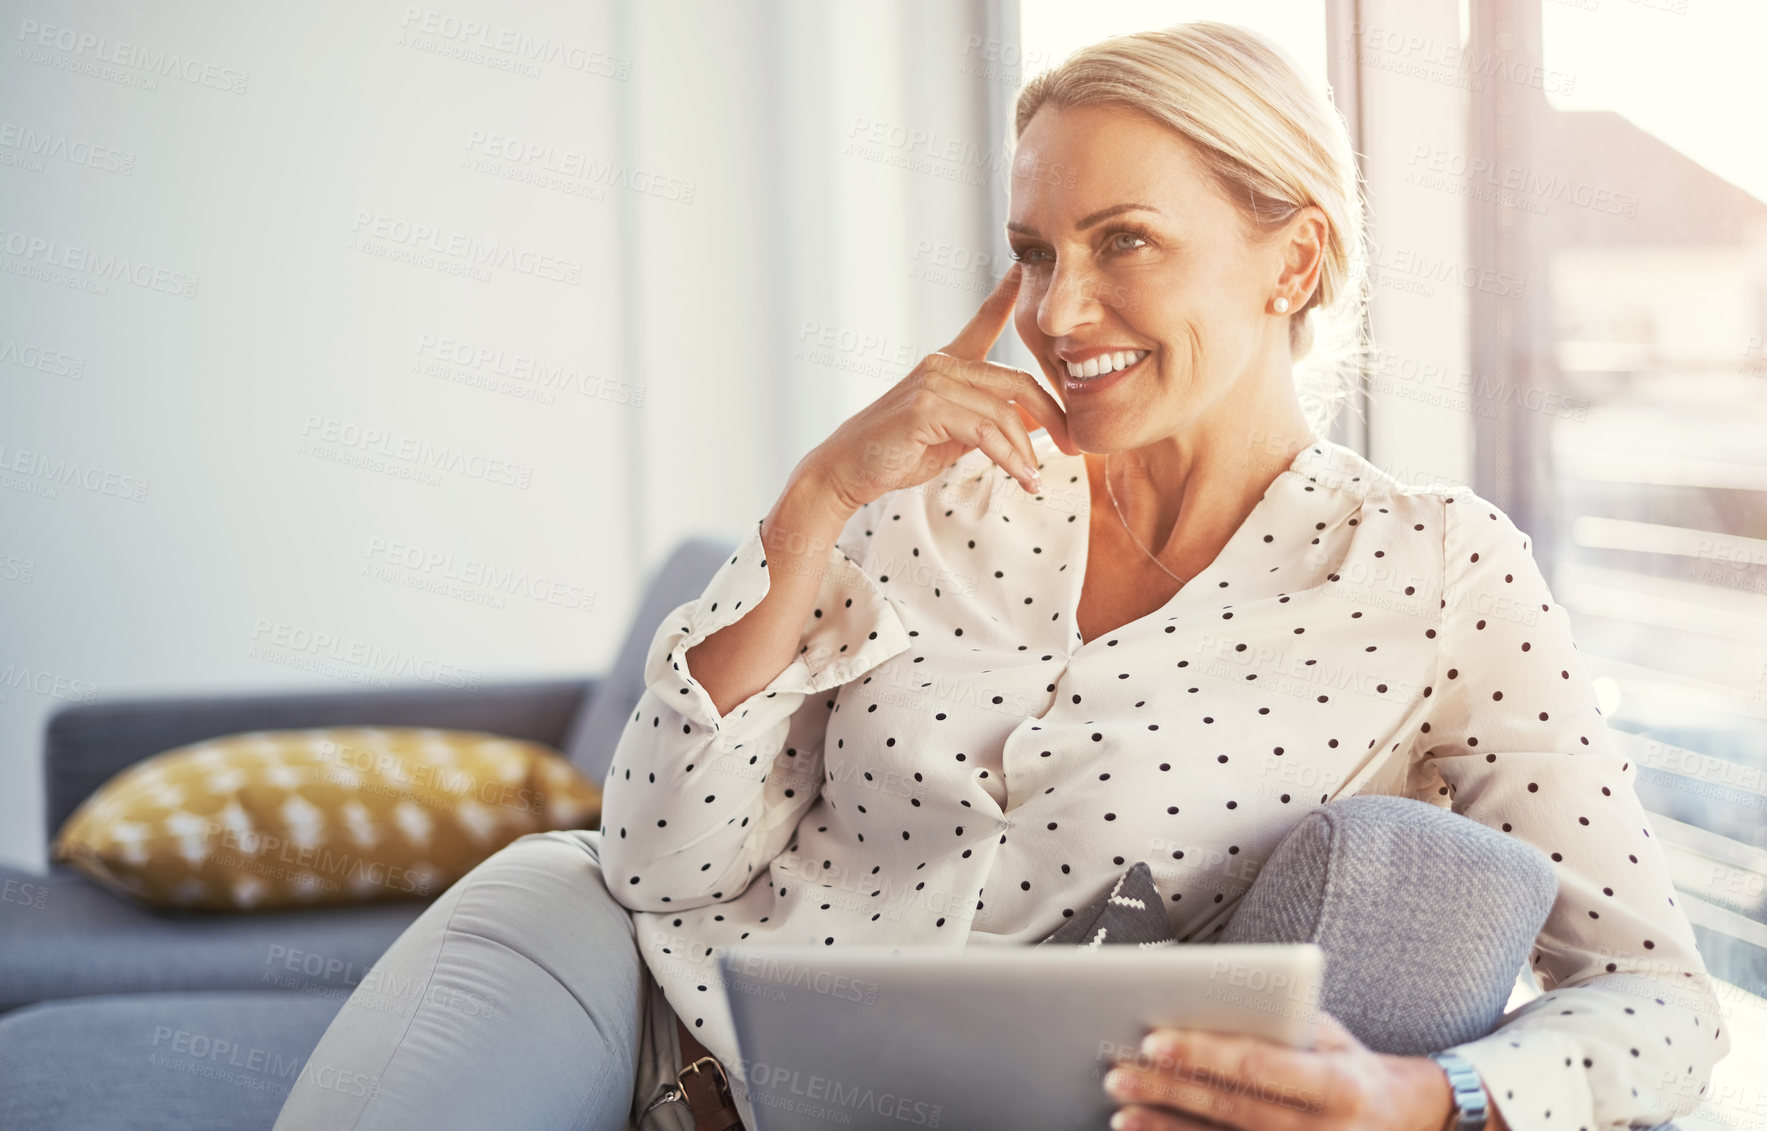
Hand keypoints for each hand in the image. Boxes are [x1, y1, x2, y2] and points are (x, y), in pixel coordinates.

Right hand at [803, 262, 1077, 515]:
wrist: (849, 469)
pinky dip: (1010, 458)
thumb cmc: (898, 451)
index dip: (1006, 295)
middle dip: (1052, 415)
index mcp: (948, 364)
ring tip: (1036, 478)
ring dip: (1027, 450)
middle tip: (1074, 444)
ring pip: (1004, 412)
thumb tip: (1029, 423)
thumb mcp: (953, 434)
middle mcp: (942, 365)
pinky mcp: (927, 408)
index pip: (983, 322)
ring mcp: (934, 383)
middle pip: (1016, 381)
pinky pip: (986, 432)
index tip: (1023, 269)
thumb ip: (986, 421)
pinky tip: (1023, 477)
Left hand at [1102, 1011, 1460, 1130]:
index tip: (1154, 1040)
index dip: (1203, 1054)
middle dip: (1169, 1090)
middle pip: (1232, 1110)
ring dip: (1166, 1129)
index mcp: (1339, 1084)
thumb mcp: (1330, 1035)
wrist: (1407, 1121)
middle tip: (1117, 1071)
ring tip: (1122, 1109)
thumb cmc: (1352, 1067)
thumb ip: (1277, 1022)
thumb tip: (1202, 1000)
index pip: (1259, 1066)